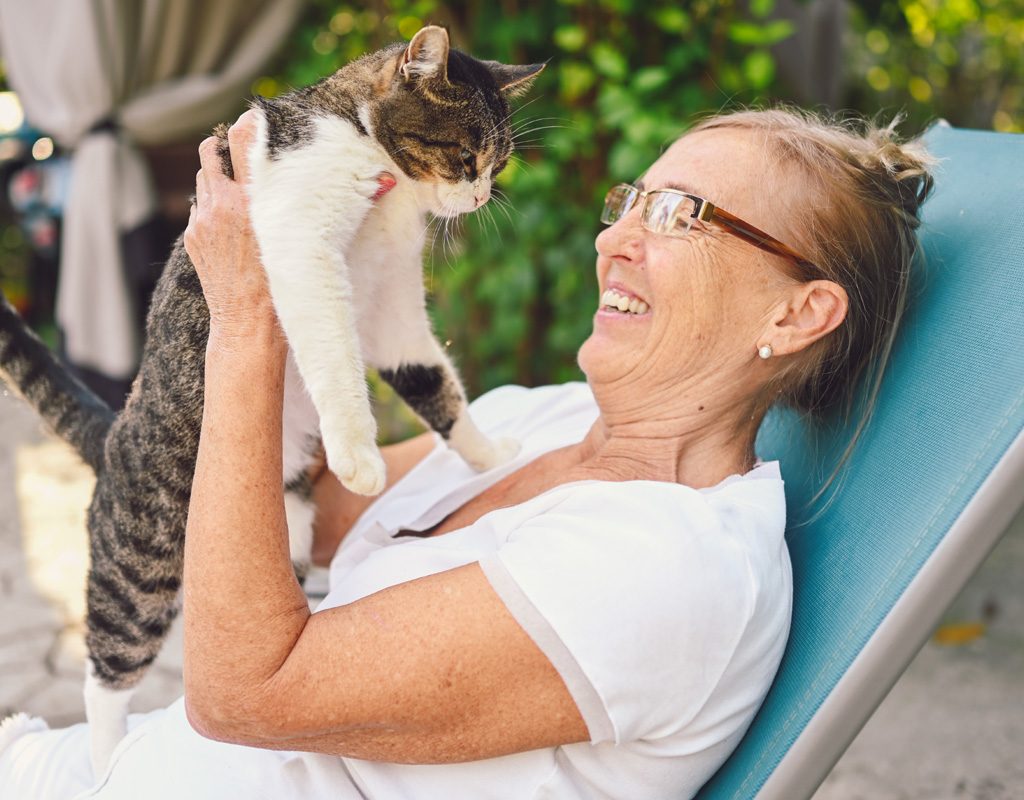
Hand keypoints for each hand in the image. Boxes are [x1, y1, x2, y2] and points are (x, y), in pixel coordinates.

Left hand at [184, 109, 396, 346]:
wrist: (249, 328)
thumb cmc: (288, 289)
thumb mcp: (316, 244)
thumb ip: (346, 207)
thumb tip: (386, 182)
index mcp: (254, 202)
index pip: (243, 139)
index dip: (249, 124)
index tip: (259, 120)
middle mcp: (223, 205)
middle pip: (210, 152)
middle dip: (223, 148)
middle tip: (243, 152)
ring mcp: (203, 221)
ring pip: (202, 178)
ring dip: (216, 176)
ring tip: (237, 187)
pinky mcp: (194, 237)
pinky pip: (199, 207)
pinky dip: (211, 205)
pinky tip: (230, 221)